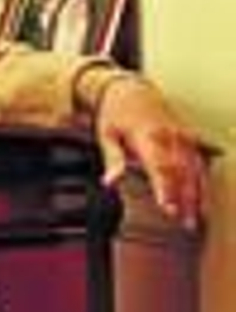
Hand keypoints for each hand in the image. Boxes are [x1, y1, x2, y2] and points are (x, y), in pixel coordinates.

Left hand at [94, 77, 205, 227]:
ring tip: (196, 218)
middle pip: (181, 172)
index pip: (160, 167)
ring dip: (197, 195)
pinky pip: (201, 163)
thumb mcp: (106, 134)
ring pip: (195, 170)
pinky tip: (205, 200)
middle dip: (184, 198)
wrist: (131, 90)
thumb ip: (112, 158)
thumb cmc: (116, 114)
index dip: (165, 189)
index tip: (168, 207)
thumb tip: (110, 182)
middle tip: (184, 222)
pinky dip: (203, 182)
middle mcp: (171, 136)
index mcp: (149, 135)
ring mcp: (183, 136)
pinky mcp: (190, 138)